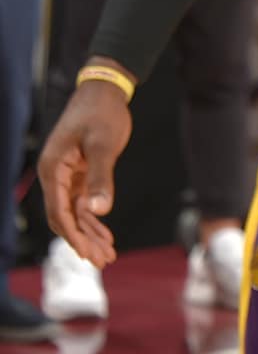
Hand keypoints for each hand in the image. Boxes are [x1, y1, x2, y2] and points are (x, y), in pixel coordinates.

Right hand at [38, 63, 134, 268]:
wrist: (104, 92)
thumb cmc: (102, 114)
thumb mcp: (104, 145)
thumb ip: (101, 177)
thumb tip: (98, 210)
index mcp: (54, 169)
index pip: (59, 211)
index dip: (73, 235)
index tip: (88, 254)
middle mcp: (55, 175)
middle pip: (66, 217)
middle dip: (83, 240)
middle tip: (104, 261)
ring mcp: (66, 176)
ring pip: (75, 213)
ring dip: (90, 233)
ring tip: (108, 255)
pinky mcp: (79, 173)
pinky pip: (83, 203)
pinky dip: (93, 219)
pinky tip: (105, 235)